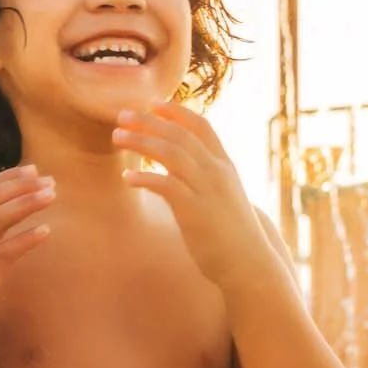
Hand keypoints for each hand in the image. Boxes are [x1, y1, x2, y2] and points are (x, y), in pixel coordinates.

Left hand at [115, 103, 273, 291]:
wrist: (250, 264)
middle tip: (122, 115)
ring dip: (141, 141)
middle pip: (180, 135)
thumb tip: (183, 173)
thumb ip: (208, 180)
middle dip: (149, 121)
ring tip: (117, 137)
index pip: (201, 126)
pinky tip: (126, 177)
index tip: (152, 103)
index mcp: (225, 166)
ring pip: (170, 153)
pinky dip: (144, 177)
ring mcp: (207, 189)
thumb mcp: (226, 198)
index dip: (176, 112)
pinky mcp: (194, 210)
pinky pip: (165, 185)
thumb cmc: (234, 235)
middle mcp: (217, 172)